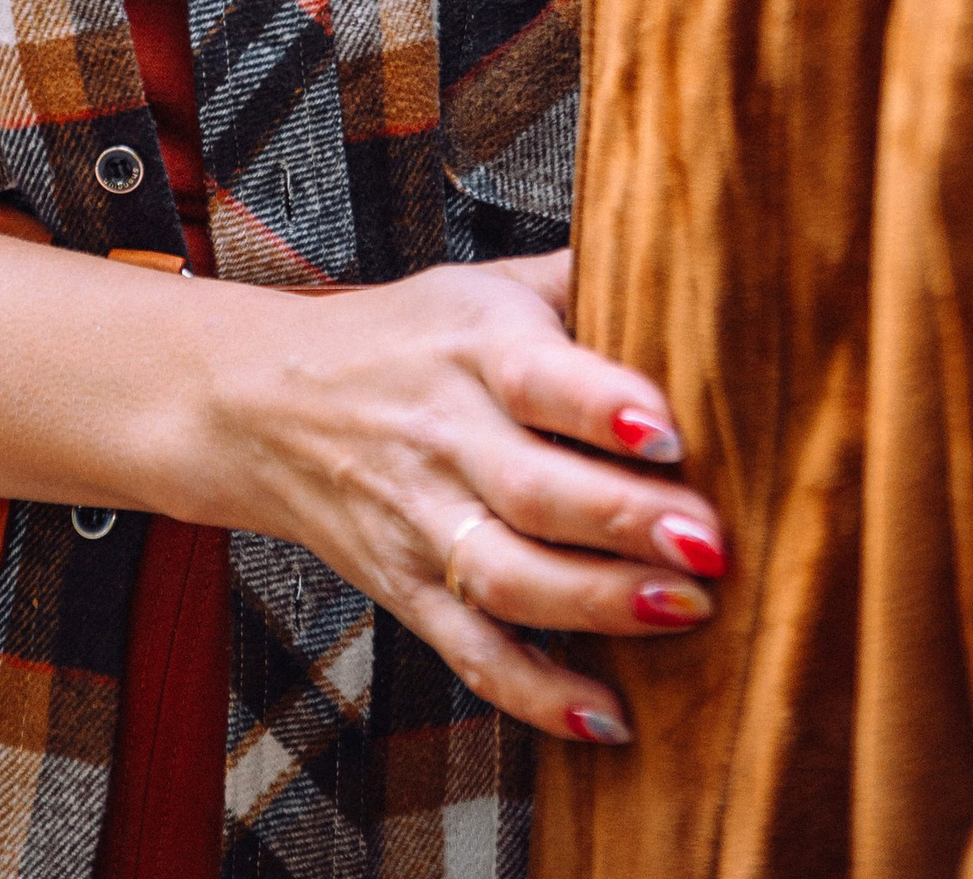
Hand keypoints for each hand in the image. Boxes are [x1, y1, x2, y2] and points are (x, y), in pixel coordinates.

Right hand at [196, 249, 719, 746]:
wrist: (261, 400)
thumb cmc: (408, 336)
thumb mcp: (483, 286)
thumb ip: (579, 278)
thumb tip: (690, 254)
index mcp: (471, 345)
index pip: (535, 377)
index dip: (602, 405)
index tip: (671, 434)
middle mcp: (441, 432)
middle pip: (533, 490)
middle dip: (626, 523)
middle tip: (711, 545)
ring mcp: (418, 519)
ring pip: (508, 577)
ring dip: (598, 604)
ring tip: (684, 612)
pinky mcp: (404, 589)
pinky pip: (472, 652)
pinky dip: (536, 693)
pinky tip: (609, 717)